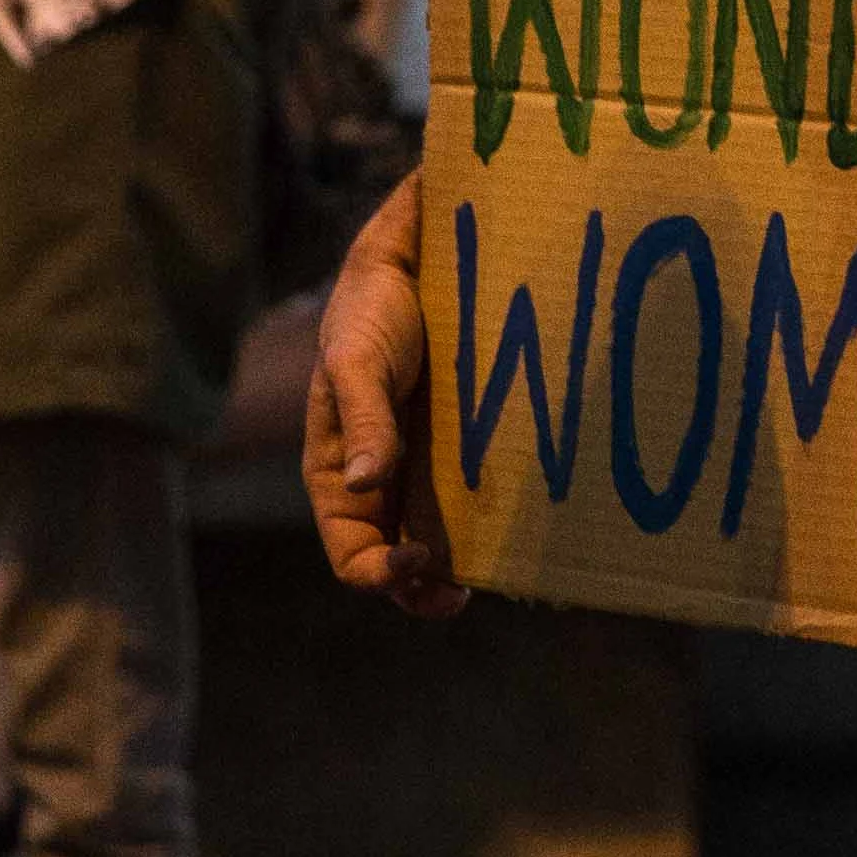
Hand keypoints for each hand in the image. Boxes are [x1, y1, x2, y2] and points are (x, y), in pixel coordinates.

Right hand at [304, 176, 463, 616]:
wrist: (411, 261)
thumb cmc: (370, 311)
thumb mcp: (357, 362)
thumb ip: (362, 419)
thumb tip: (361, 484)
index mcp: (335, 474)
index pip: (350, 552)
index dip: (379, 574)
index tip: (416, 562)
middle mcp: (377, 482)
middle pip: (395, 562)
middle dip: (424, 590)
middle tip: (462, 595)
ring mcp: (419, 468)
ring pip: (435, 539)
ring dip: (461, 565)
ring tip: (497, 574)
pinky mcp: (459, 448)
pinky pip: (471, 500)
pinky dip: (489, 523)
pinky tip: (521, 525)